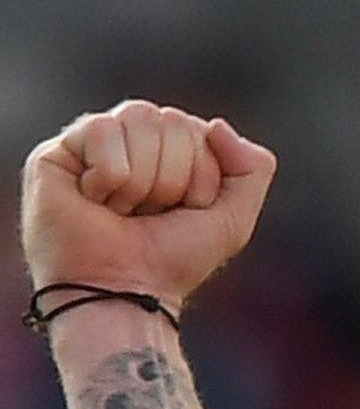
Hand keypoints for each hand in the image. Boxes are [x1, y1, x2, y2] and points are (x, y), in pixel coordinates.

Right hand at [19, 101, 276, 308]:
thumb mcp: (234, 218)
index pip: (203, 131)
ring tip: (122, 209)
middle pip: (173, 121)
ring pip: (139, 118)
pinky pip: (103, 129)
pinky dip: (111, 175)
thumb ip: (253, 167)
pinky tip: (95, 200)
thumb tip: (215, 125)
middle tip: (150, 214)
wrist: (126, 290)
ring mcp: (96, 144)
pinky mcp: (57, 152)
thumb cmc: (173, 259)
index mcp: (175, 150)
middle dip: (174, 178)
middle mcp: (135, 140)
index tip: (184, 212)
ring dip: (143, 180)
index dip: (203, 177)